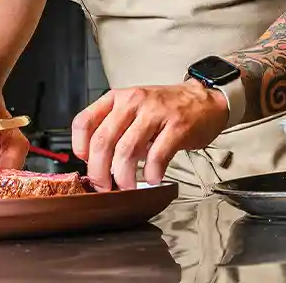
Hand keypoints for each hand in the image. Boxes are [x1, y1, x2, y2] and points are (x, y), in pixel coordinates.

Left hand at [72, 81, 228, 190]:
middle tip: (104, 187)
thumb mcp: (135, 109)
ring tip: (128, 187)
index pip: (85, 121)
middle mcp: (134, 101)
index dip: (80, 147)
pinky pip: (156, 156)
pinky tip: (153, 177)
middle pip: (103, 141)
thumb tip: (97, 162)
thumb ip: (115, 128)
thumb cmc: (167, 109)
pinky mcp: (177, 125)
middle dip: (99, 172)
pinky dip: (151, 173)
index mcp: (118, 98)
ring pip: (126, 150)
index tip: (87, 163)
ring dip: (124, 177)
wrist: (205, 99)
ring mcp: (156, 112)